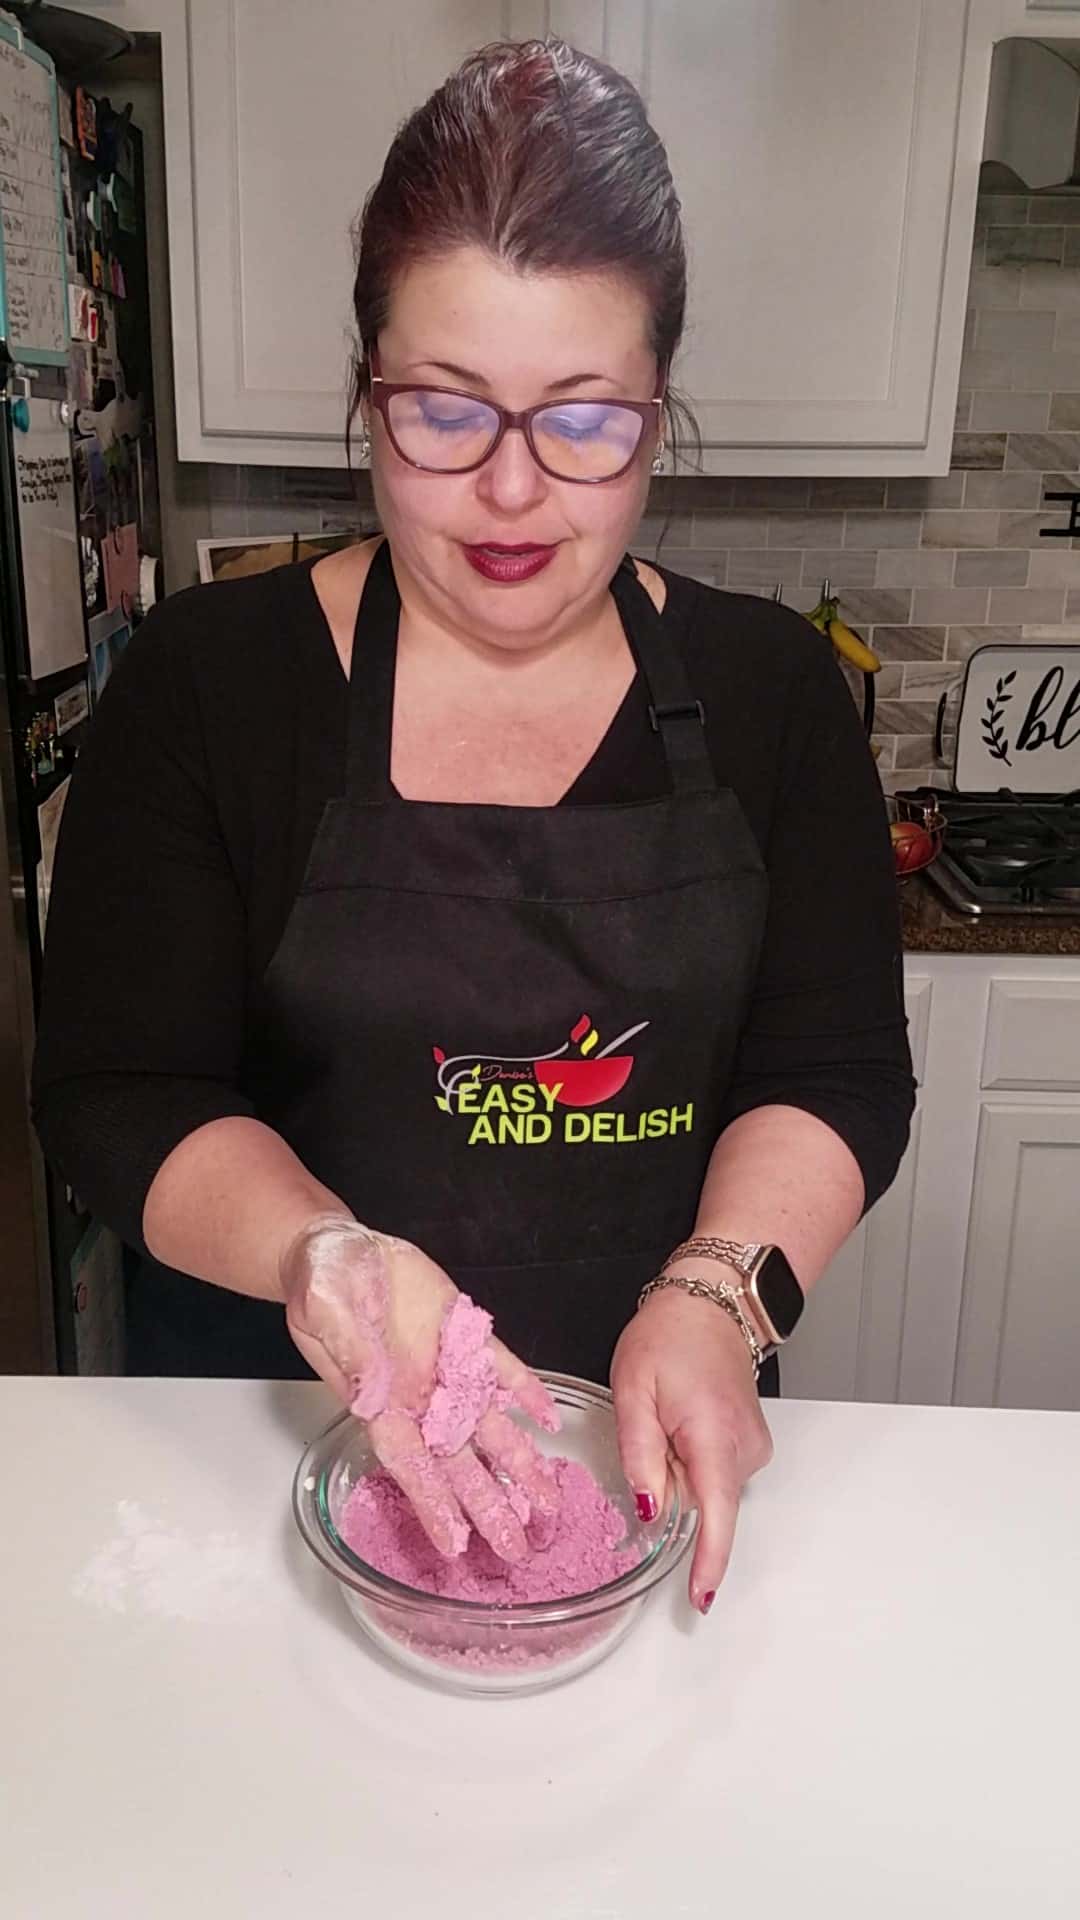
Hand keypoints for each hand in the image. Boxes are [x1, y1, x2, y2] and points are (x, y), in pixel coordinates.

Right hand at [281, 1216, 558, 1563]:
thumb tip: (371, 1388)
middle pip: (458, 1462)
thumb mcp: (323, 1306)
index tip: (455, 1545)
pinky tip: (549, 1419)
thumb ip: (347, 1349)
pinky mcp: (464, 1334)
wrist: (340, 1248)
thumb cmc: (320, 1283)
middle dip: (487, 1505)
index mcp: (379, 1402)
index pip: (410, 1464)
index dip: (432, 1504)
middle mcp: (418, 1398)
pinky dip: (526, 1393)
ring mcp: (446, 1369)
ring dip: (518, 1463)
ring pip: (489, 1425)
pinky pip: (502, 1369)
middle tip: (517, 1549)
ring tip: (548, 1503)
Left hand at [610, 1286, 773, 1611]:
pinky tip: (683, 1420)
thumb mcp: (634, 1388)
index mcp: (714, 1433)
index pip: (716, 1511)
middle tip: (650, 1424)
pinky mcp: (751, 1446)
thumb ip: (639, 1453)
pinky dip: (691, 1458)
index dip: (707, 1559)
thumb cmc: (670, 1337)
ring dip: (677, 1467)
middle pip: (700, 1500)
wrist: (712, 1303)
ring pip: (704, 1488)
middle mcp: (744, 1447)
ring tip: (667, 1413)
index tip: (701, 1598)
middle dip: (666, 1483)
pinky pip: (712, 1473)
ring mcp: (753, 1448)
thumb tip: (652, 1511)